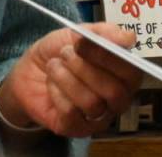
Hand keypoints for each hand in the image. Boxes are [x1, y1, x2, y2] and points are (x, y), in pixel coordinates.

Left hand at [0, 24, 140, 137]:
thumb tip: (129, 37)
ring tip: (54, 65)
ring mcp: (97, 118)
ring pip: (91, 103)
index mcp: (122, 75)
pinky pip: (71, 113)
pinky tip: (51, 84)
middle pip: (114, 92)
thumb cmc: (59, 52)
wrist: (29, 70)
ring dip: (66, 77)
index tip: (83, 42)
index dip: (108, 57)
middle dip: (84, 67)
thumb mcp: (77, 33)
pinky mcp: (76, 128)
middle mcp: (116, 100)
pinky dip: (56, 91)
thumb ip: (102, 33)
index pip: (132, 73)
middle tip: (65, 53)